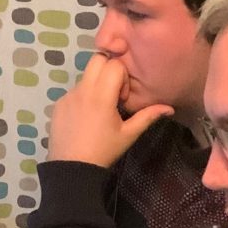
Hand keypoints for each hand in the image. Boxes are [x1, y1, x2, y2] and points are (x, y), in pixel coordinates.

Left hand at [46, 54, 173, 166]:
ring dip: (96, 84)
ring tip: (98, 110)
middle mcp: (82, 90)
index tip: (122, 98)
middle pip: (97, 59)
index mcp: (101, 95)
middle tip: (112, 94)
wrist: (72, 168)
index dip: (123, 77)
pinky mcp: (58, 103)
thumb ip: (148, 116)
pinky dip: (83, 97)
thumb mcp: (128, 134)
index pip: (114, 64)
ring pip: (85, 76)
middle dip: (108, 70)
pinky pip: (74, 91)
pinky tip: (84, 119)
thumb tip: (169, 108)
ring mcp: (68, 96)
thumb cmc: (103, 151)